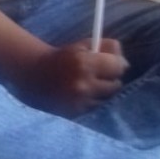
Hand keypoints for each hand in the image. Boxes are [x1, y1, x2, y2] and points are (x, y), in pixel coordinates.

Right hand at [14, 38, 128, 117]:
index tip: (115, 63)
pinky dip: (93, 100)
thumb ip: (105, 48)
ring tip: (92, 84)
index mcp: (85, 63)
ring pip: (107, 98)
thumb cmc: (62, 57)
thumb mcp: (82, 45)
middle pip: (116, 84)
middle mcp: (84, 84)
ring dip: (103, 91)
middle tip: (103, 73)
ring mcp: (80, 101)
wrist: (35, 76)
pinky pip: (96, 106)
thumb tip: (125, 62)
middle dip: (112, 78)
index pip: (118, 67)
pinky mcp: (76, 113)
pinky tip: (83, 93)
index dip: (118, 64)